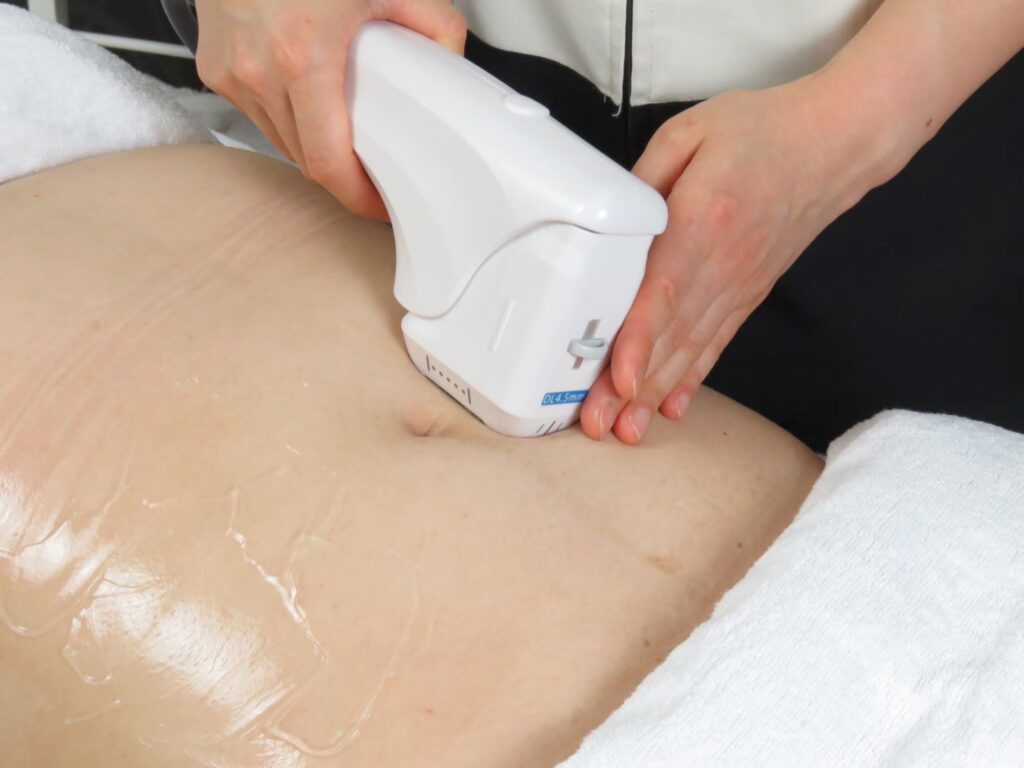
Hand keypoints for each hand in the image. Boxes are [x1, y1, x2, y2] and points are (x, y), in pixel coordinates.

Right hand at [195, 0, 466, 218]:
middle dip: (343, 173)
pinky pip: (256, 113)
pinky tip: (305, 94)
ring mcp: (230, 71)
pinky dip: (285, 115)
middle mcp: (258, 71)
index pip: (328, 164)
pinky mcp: (214, 66)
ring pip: (280, 140)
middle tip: (372, 168)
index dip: (357, 197)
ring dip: (313, 145)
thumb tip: (450, 60)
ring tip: (341, 127)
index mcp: (302, 58)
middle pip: (306, 159)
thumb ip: (433, 24)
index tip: (377, 205)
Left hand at [580, 76, 894, 443]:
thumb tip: (609, 223)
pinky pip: (716, 343)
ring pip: (691, 350)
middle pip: (670, 335)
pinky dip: (693, 378)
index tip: (619, 379)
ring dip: (656, 394)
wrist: (836, 144)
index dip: (638, 339)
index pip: (664, 292)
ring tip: (626, 430)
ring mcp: (738, 285)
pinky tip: (671, 406)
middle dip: (630, 387)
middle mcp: (723, 265)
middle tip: (597, 424)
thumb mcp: (690, 133)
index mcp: (704, 220)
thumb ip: (644, 180)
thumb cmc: (765, 132)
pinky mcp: (748, 294)